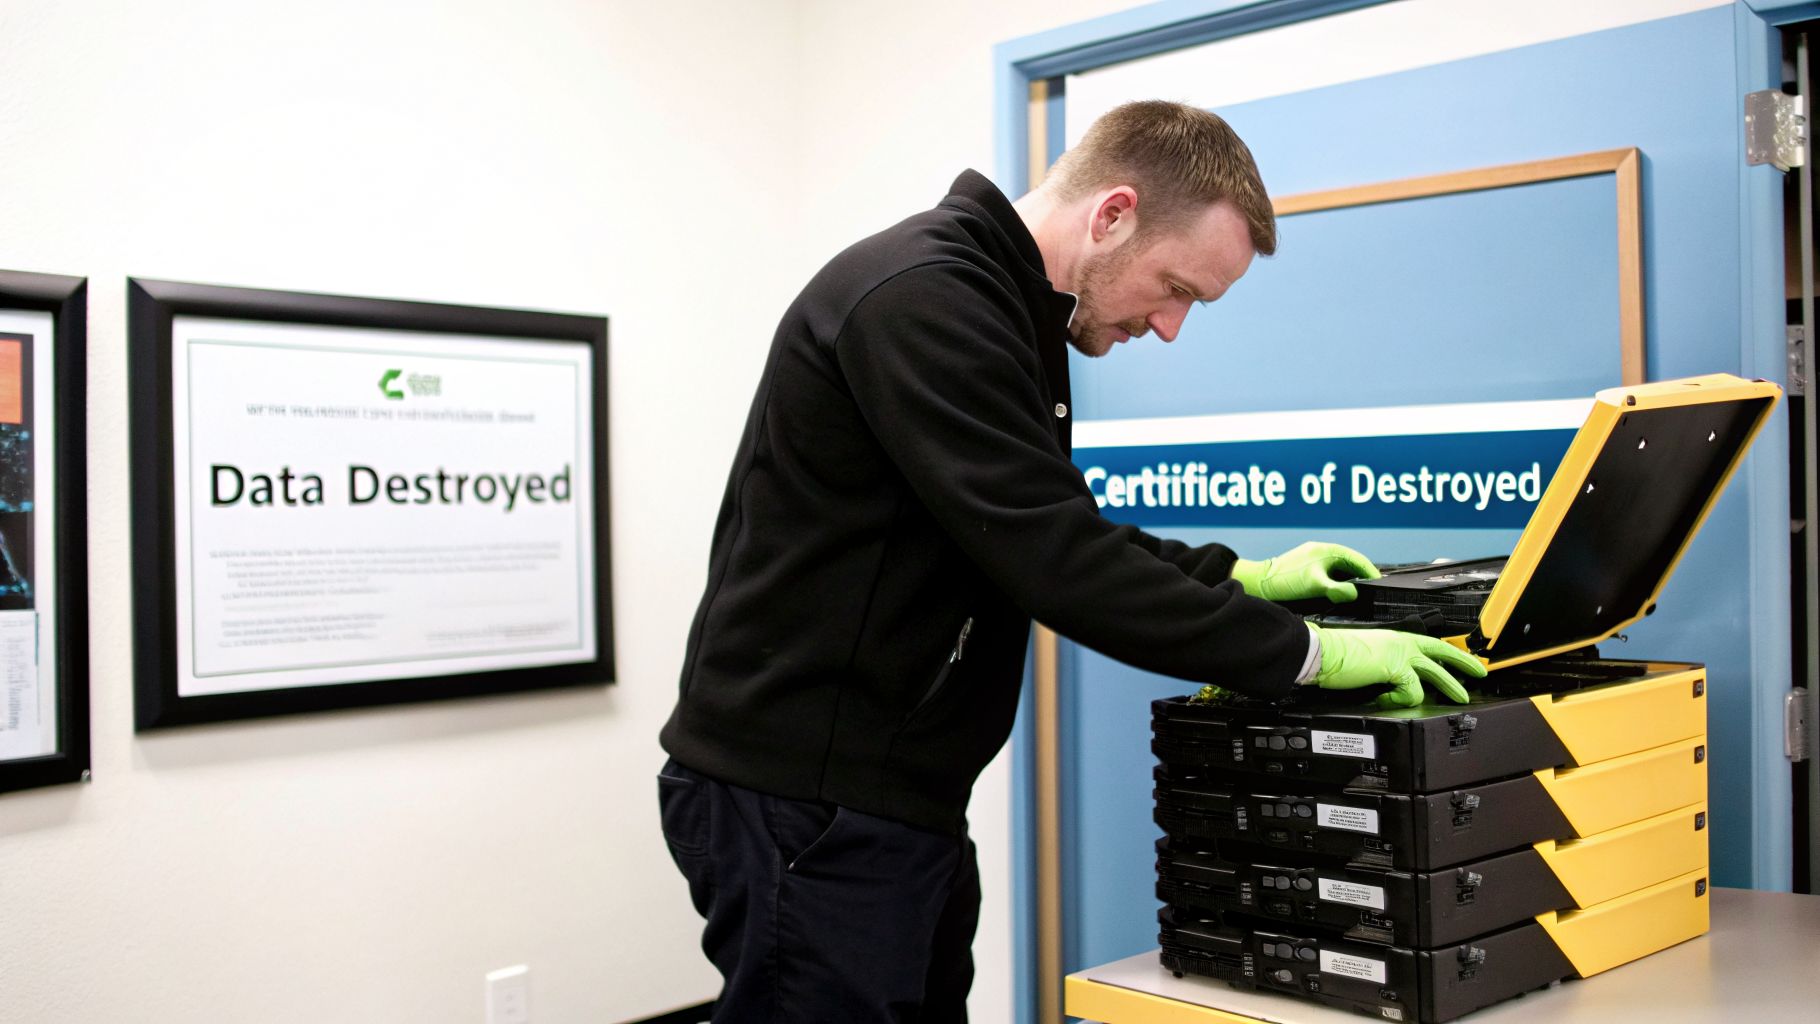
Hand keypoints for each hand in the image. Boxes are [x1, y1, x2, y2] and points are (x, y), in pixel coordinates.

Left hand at [1230, 541, 1379, 602]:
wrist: (1260, 582)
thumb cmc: (1286, 580)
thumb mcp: (1315, 585)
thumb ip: (1337, 590)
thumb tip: (1355, 593)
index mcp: (1327, 550)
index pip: (1356, 559)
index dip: (1370, 571)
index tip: (1380, 583)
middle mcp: (1322, 551)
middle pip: (1349, 563)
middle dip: (1362, 575)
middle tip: (1372, 589)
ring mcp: (1314, 558)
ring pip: (1339, 568)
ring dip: (1349, 578)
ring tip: (1359, 592)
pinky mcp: (1307, 567)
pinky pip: (1329, 572)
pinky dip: (1337, 580)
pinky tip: (1338, 591)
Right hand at [1311, 626, 1485, 707]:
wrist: (1322, 652)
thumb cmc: (1336, 654)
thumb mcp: (1368, 654)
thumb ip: (1385, 664)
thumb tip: (1392, 682)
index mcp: (1395, 637)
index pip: (1431, 643)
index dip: (1451, 652)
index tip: (1465, 659)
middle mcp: (1401, 642)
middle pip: (1442, 653)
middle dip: (1465, 665)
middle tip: (1480, 674)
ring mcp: (1401, 654)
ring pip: (1437, 674)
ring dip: (1451, 687)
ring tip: (1461, 698)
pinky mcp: (1397, 668)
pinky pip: (1411, 693)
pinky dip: (1399, 701)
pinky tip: (1386, 700)